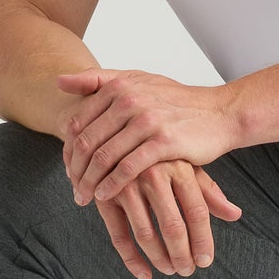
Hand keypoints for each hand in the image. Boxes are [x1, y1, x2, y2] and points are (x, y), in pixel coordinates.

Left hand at [57, 68, 243, 206]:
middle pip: (88, 142)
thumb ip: (99, 80)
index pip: (79, 122)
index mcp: (120, 86)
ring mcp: (147, 121)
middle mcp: (130, 100)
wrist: (219, 112)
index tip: (68, 169)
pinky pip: (128, 168)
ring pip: (105, 157)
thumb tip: (59, 81)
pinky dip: (112, 185)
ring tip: (84, 197)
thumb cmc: (176, 101)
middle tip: (73, 189)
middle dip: (76, 170)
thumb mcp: (138, 82)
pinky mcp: (163, 142)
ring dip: (90, 182)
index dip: (68, 150)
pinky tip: (105, 197)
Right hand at [89, 159, 242, 278]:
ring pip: (145, 234)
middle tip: (188, 270)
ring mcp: (126, 184)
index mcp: (179, 167)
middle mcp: (153, 174)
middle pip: (173, 225)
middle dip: (182, 254)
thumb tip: (236, 215)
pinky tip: (145, 274)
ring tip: (171, 270)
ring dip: (160, 258)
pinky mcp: (105, 195)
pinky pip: (118, 236)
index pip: (197, 211)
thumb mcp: (185, 166)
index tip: (206, 261)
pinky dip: (132, 260)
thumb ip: (208, 192)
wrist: (115, 129)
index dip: (203, 240)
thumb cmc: (159, 153)